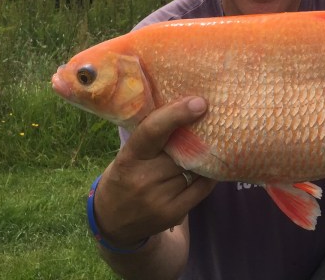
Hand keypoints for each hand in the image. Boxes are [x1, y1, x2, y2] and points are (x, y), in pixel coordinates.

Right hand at [93, 97, 217, 249]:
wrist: (112, 222)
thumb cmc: (124, 177)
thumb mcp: (128, 155)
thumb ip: (151, 137)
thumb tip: (184, 106)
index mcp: (129, 157)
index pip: (152, 131)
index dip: (177, 114)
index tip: (199, 102)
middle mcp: (143, 178)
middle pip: (182, 150)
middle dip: (197, 136)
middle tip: (212, 120)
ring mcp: (158, 198)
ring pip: (195, 168)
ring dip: (205, 155)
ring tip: (213, 143)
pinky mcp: (173, 213)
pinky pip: (202, 188)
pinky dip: (209, 175)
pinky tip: (212, 166)